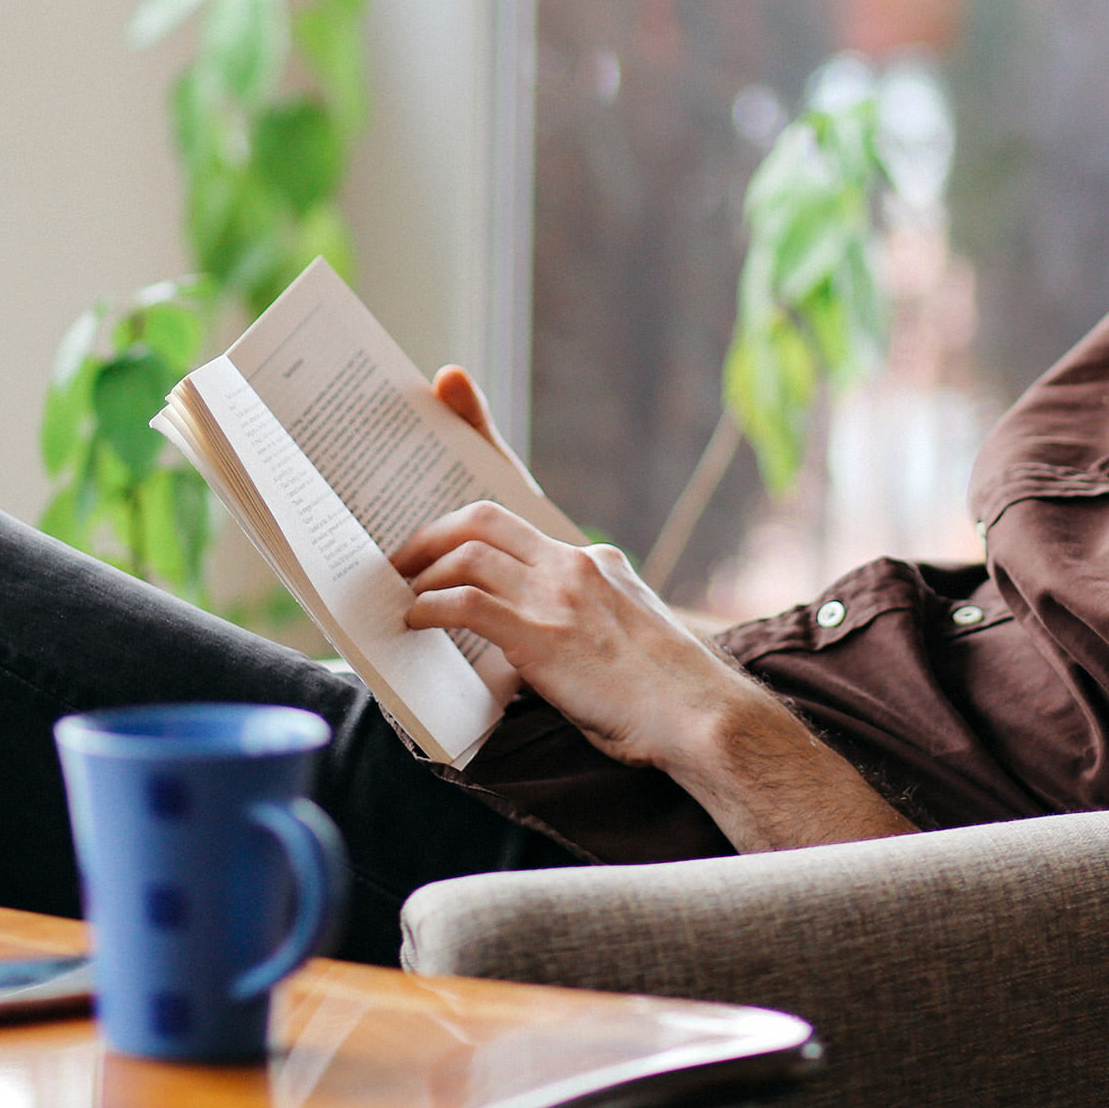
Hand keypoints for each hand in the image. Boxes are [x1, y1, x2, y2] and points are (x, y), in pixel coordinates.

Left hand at [398, 367, 916, 850]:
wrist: (707, 718)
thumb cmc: (671, 697)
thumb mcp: (631, 635)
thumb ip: (587, 618)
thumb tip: (538, 633)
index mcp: (596, 562)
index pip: (524, 491)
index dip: (481, 429)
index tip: (452, 389)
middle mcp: (575, 566)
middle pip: (484, 516)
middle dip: (433, 532)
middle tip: (404, 557)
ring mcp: (559, 599)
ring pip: (469, 555)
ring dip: (424, 572)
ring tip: (401, 594)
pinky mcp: (542, 639)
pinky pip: (467, 605)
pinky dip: (431, 608)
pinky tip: (414, 622)